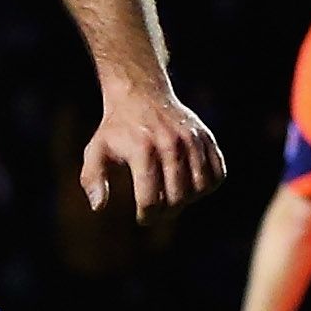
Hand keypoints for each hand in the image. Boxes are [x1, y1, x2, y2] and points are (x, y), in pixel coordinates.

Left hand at [81, 89, 225, 220]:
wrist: (141, 93)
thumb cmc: (116, 129)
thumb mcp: (95, 150)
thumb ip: (92, 179)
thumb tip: (98, 206)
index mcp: (142, 149)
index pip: (150, 199)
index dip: (147, 216)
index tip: (143, 218)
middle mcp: (170, 144)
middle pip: (178, 197)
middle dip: (167, 212)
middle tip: (158, 211)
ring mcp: (192, 140)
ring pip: (201, 187)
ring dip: (188, 200)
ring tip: (174, 198)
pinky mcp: (206, 138)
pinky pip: (218, 173)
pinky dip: (208, 186)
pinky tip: (191, 185)